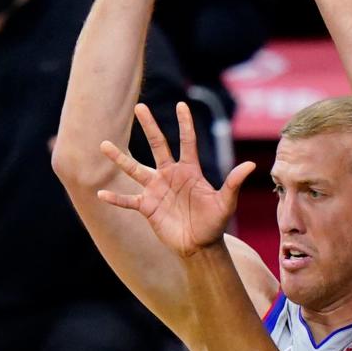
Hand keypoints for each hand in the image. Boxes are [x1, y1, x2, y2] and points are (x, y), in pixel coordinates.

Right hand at [97, 101, 254, 255]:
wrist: (200, 246)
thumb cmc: (214, 223)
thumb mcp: (226, 203)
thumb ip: (233, 183)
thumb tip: (250, 165)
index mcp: (189, 170)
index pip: (187, 142)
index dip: (185, 124)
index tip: (181, 104)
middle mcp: (170, 175)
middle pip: (157, 145)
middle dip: (149, 126)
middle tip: (140, 106)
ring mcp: (156, 190)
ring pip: (135, 169)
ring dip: (120, 158)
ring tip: (103, 145)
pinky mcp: (147, 207)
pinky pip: (128, 200)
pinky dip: (115, 198)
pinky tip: (101, 192)